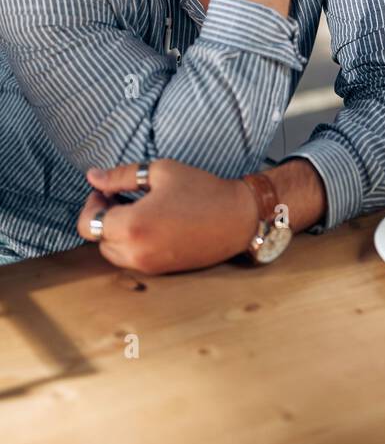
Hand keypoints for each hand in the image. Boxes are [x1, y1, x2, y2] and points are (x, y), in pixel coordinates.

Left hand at [76, 159, 259, 274]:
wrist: (237, 218)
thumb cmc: (201, 189)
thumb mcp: (160, 171)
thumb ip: (121, 175)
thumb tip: (93, 176)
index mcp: (132, 225)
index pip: (88, 224)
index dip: (92, 204)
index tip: (106, 190)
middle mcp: (136, 251)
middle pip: (98, 240)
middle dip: (104, 217)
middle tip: (121, 196)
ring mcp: (148, 265)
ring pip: (113, 253)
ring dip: (116, 232)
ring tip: (137, 210)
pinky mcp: (160, 272)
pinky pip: (132, 259)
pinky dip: (132, 243)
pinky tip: (151, 224)